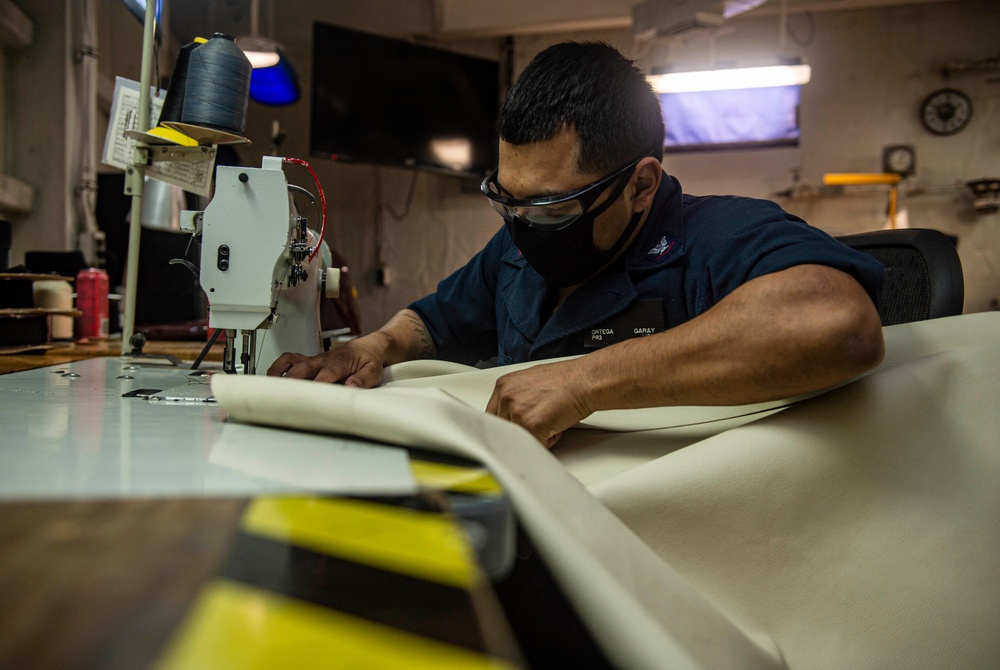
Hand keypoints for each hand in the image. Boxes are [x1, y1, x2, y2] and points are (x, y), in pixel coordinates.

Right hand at [266, 333, 388, 386]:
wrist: (369, 347)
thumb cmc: (370, 359)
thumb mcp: (374, 371)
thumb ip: (363, 379)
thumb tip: (350, 388)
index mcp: (340, 362)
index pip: (326, 374)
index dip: (318, 384)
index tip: (310, 396)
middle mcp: (323, 359)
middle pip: (302, 368)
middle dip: (292, 381)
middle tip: (283, 396)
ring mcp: (314, 360)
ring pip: (291, 361)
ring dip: (279, 372)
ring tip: (269, 387)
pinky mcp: (309, 362)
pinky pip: (289, 360)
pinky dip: (279, 368)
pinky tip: (273, 380)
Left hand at [485, 359, 594, 447]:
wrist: (584, 381)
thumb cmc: (566, 380)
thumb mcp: (531, 382)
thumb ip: (516, 398)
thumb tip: (512, 415)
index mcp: (504, 385)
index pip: (493, 415)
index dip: (507, 425)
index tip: (513, 430)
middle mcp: (506, 397)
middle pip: (503, 429)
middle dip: (521, 431)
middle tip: (539, 424)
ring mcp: (517, 412)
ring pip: (518, 438)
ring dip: (535, 436)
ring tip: (550, 421)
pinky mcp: (531, 426)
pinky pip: (535, 445)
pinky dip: (548, 441)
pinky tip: (556, 425)